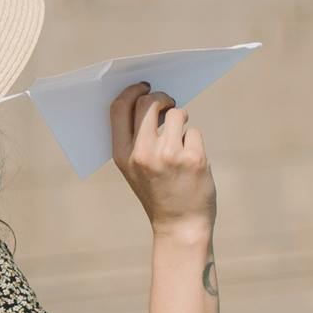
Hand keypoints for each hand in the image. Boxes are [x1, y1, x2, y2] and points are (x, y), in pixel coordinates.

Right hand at [110, 85, 216, 238]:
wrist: (180, 226)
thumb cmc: (158, 192)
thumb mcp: (134, 169)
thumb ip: (135, 138)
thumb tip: (149, 98)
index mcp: (123, 155)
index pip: (120, 108)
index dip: (132, 91)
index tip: (143, 86)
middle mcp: (143, 153)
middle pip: (148, 103)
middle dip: (161, 97)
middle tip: (168, 102)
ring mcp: (169, 155)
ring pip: (176, 113)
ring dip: (181, 120)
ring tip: (180, 140)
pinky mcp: (193, 158)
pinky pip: (193, 131)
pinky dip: (193, 140)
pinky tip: (191, 160)